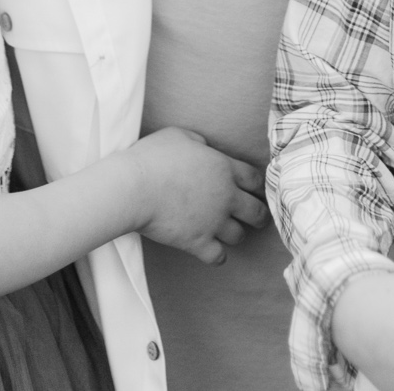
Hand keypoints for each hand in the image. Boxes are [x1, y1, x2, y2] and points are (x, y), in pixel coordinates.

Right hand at [123, 127, 268, 264]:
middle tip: (257, 219)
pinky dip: (218, 257)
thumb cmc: (153, 158)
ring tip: (228, 233)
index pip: (255, 179)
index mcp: (224, 168)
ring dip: (235, 234)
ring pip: (239, 236)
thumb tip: (205, 148)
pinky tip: (213, 253)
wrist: (134, 188)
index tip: (255, 191)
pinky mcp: (198, 242)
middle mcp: (226, 197)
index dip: (257, 186)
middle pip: (257, 212)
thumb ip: (199, 142)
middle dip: (259, 216)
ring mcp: (214, 221)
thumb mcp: (179, 136)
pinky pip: (218, 257)